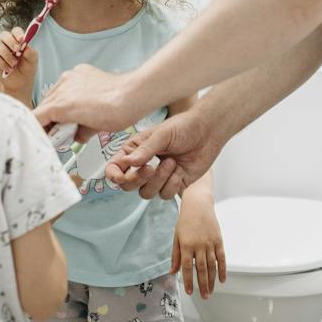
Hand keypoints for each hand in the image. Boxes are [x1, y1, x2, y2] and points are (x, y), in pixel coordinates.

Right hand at [0, 29, 38, 101]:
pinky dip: (2, 64)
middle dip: (11, 42)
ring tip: (14, 64)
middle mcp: (6, 43)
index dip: (17, 33)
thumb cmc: (27, 68)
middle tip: (17, 50)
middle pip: (4, 35)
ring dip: (8, 56)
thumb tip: (26, 45)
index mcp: (17, 40)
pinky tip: (8, 69)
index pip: (15, 31)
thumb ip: (31, 52)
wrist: (20, 83)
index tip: (22, 39)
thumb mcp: (33, 60)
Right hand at [31, 64, 139, 140]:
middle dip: (48, 118)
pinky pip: (67, 83)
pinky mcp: (80, 71)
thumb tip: (73, 135)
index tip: (44, 137)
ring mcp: (70, 76)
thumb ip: (76, 133)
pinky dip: (69, 93)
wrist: (133, 94)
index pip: (37, 118)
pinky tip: (80, 102)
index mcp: (61, 105)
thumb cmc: (116, 113)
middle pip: (44, 105)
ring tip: (69, 116)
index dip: (39, 130)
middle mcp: (62, 87)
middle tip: (58, 131)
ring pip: (54, 93)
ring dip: (57, 105)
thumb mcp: (92, 130)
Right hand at [105, 108, 221, 200]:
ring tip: (172, 162)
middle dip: (138, 179)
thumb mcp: (161, 135)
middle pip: (127, 185)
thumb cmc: (183, 127)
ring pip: (146, 193)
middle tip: (150, 168)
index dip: (113, 176)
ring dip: (159, 180)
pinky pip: (165, 195)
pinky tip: (180, 170)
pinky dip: (172, 184)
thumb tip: (127, 163)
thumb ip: (144, 150)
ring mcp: (158, 177)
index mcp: (134, 150)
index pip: (114, 168)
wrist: (208, 132)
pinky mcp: (173, 184)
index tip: (120, 177)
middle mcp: (143, 165)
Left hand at [173, 197, 226, 297]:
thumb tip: (172, 272)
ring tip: (211, 292)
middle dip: (202, 285)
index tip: (190, 292)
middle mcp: (199, 245)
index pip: (187, 267)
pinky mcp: (219, 241)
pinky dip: (223, 270)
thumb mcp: (176, 237)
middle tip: (204, 297)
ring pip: (212, 266)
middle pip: (201, 269)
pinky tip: (222, 280)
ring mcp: (210, 243)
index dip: (188, 281)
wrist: (198, 204)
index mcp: (186, 245)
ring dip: (212, 281)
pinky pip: (222, 258)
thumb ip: (175, 256)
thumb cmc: (185, 220)